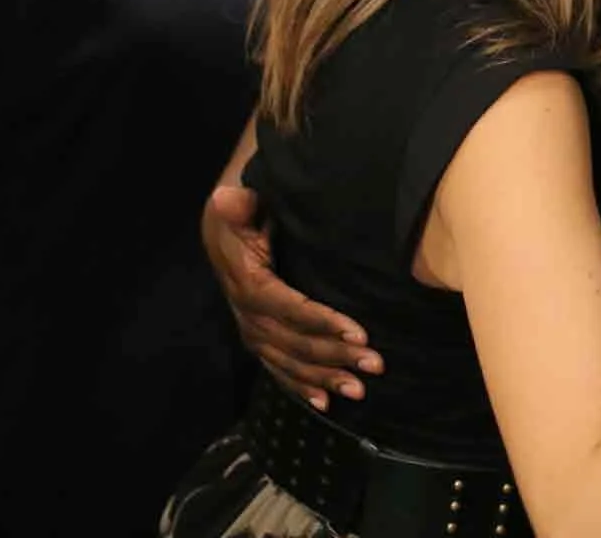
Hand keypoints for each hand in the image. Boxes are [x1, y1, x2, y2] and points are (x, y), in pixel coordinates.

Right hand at [203, 184, 380, 409]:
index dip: (320, 321)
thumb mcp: (244, 198)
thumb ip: (241, 203)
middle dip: (333, 355)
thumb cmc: (247, 207)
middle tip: (374, 364)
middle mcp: (245, 311)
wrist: (226, 223)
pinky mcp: (258, 336)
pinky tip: (325, 403)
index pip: (284, 306)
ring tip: (359, 389)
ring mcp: (250, 327)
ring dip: (323, 377)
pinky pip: (277, 367)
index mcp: (245, 279)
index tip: (359, 332)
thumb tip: (227, 197)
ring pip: (287, 360)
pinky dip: (299, 386)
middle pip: (291, 340)